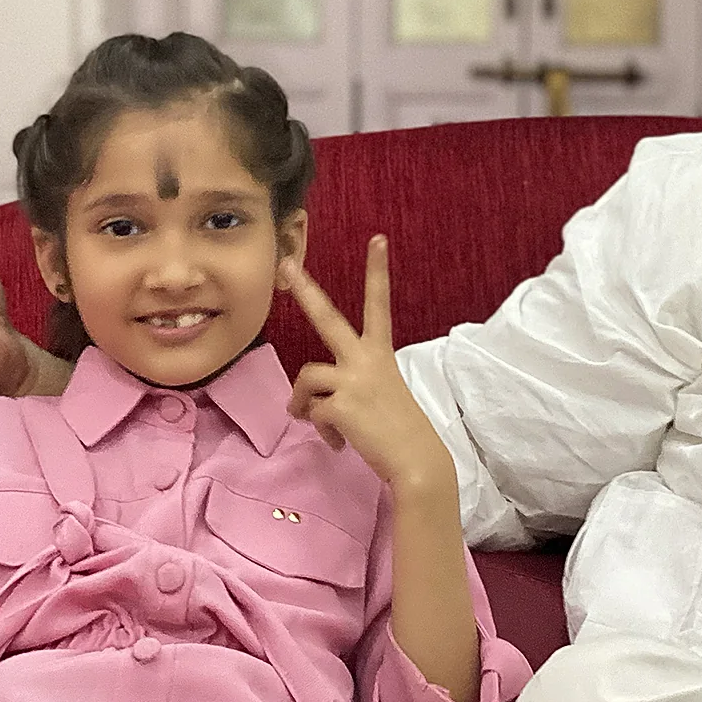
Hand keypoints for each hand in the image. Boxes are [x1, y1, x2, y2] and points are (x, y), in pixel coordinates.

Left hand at [285, 238, 453, 492]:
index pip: (378, 304)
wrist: (416, 461)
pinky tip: (340, 443)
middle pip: (327, 317)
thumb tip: (307, 406)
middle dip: (304, 289)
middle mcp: (366, 358)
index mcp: (381, 352)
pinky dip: (322, 430)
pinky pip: (312, 412)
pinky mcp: (339, 404)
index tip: (377, 240)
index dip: (377, 271)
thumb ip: (345, 388)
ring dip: (305, 404)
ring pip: (307, 378)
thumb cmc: (399, 430)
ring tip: (321, 423)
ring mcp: (352, 379)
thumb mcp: (378, 395)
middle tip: (284, 264)